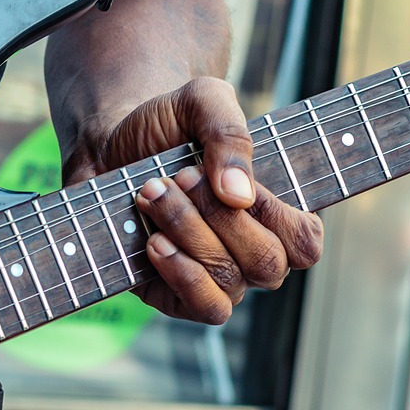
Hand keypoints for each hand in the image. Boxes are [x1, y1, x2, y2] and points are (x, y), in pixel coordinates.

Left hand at [62, 77, 323, 322]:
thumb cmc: (165, 124)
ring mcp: (212, 276)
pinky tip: (154, 242)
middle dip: (220, 217)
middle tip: (181, 176)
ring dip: (190, 233)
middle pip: (266, 263)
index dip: (274, 215)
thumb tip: (239, 196)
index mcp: (272, 213)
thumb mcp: (201, 102)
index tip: (232, 180)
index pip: (304, 242)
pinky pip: (202, 308)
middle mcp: (248, 252)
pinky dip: (183, 276)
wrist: (106, 143)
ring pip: (228, 279)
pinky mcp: (171, 293)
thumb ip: (230, 134)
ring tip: (153, 194)